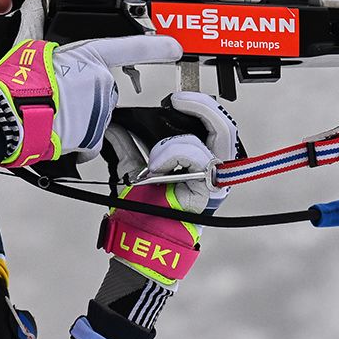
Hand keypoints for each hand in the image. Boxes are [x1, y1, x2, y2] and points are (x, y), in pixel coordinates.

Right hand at [0, 35, 181, 166]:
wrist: (8, 117)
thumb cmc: (18, 83)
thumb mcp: (26, 45)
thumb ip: (35, 24)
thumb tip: (33, 3)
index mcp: (89, 57)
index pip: (129, 48)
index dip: (155, 47)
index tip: (175, 47)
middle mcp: (100, 82)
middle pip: (101, 90)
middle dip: (82, 96)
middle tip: (55, 96)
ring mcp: (98, 111)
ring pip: (95, 116)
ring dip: (77, 118)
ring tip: (51, 112)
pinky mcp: (91, 136)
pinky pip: (90, 141)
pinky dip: (77, 141)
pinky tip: (58, 130)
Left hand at [99, 92, 239, 284]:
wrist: (139, 240)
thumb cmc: (140, 212)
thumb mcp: (131, 169)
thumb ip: (127, 146)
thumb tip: (114, 124)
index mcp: (197, 162)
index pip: (212, 125)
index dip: (200, 106)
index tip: (175, 99)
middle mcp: (210, 169)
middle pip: (224, 127)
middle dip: (202, 107)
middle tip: (178, 101)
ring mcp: (213, 180)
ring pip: (219, 138)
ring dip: (184, 134)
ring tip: (161, 145)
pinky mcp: (208, 190)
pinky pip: (200, 158)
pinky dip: (175, 153)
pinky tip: (157, 165)